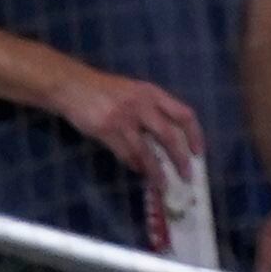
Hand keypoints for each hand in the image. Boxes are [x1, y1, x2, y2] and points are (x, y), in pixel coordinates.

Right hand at [52, 63, 206, 176]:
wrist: (72, 86)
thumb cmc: (104, 90)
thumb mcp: (134, 92)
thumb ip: (151, 109)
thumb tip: (167, 138)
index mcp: (152, 93)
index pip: (183, 114)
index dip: (194, 135)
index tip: (198, 153)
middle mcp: (141, 105)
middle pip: (169, 135)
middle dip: (180, 158)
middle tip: (186, 175)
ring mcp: (123, 118)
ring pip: (147, 151)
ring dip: (157, 171)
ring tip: (163, 185)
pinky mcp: (106, 130)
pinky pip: (126, 153)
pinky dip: (135, 165)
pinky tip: (139, 171)